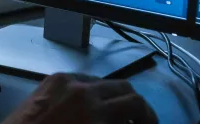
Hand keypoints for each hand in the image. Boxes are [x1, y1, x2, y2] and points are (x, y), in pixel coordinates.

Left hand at [2, 73, 157, 123]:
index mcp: (94, 106)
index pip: (135, 102)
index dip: (149, 116)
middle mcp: (81, 87)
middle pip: (121, 86)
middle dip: (132, 106)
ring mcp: (63, 80)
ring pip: (101, 82)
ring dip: (111, 99)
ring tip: (109, 119)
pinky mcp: (50, 80)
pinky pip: (78, 81)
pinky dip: (89, 93)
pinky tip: (85, 111)